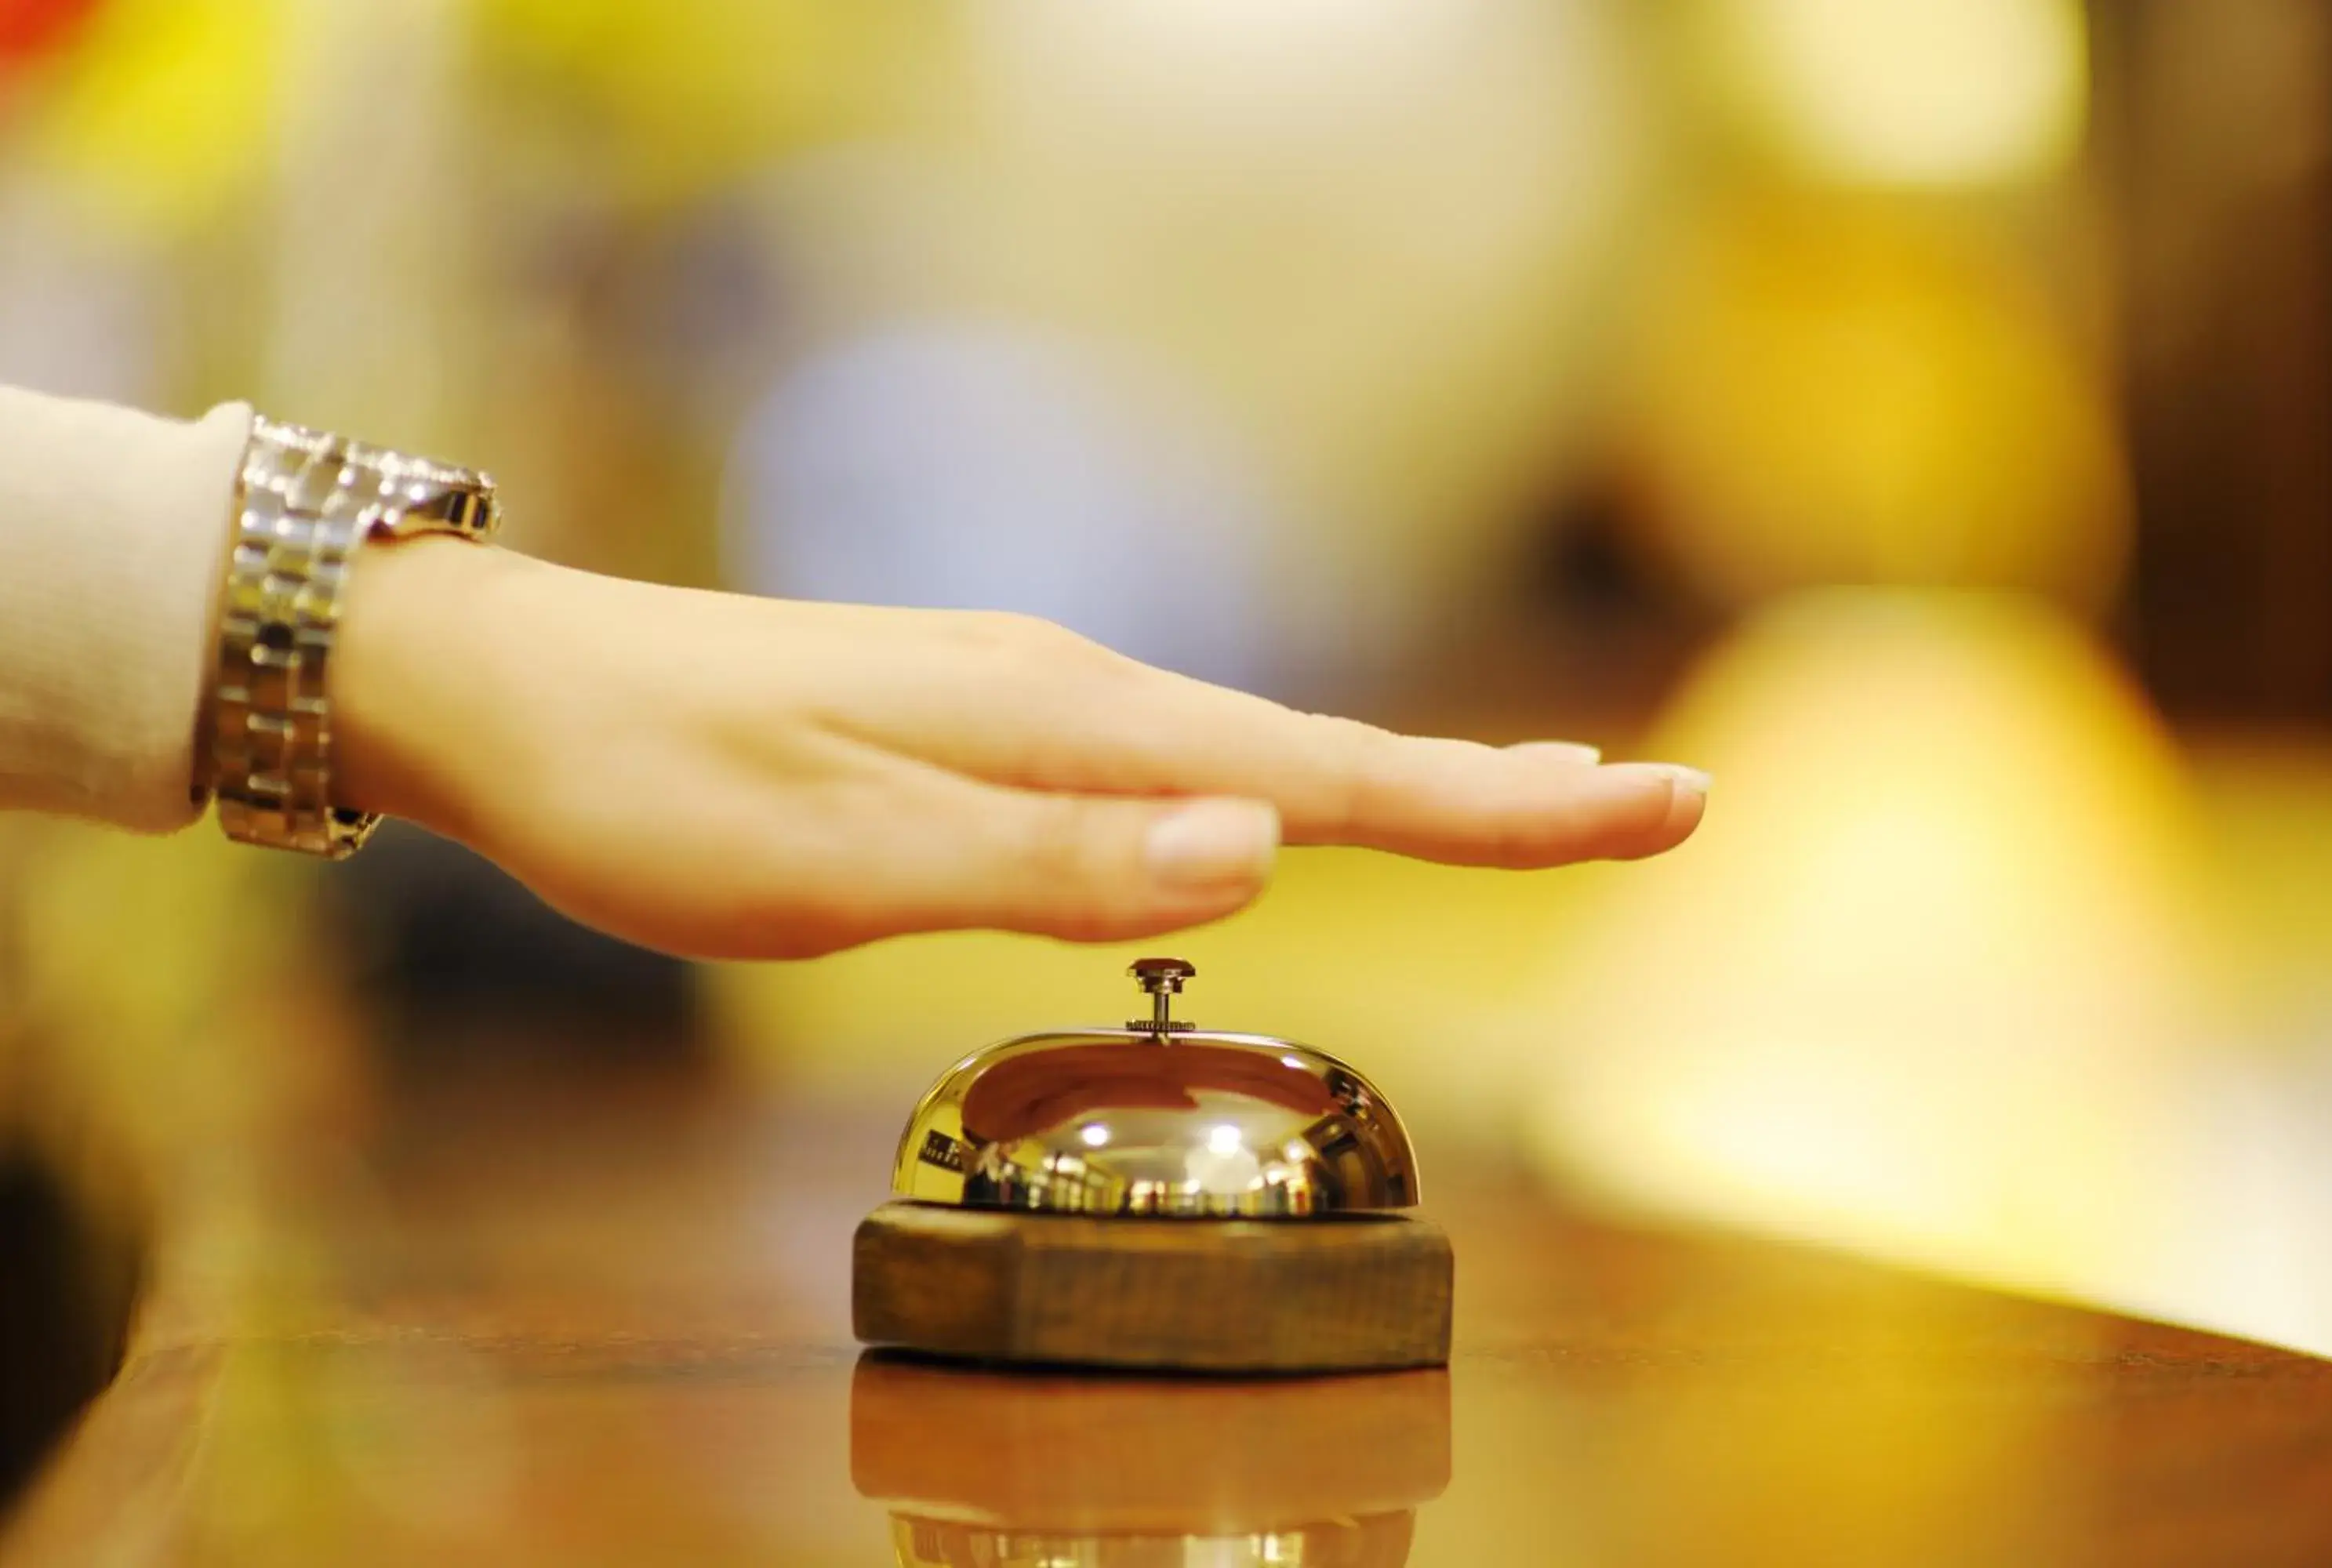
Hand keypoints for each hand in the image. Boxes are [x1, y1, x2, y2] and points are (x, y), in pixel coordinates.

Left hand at [333, 539, 1707, 959]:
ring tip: (1531, 804)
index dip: (1502, 807)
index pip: (1334, 776)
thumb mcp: (839, 860)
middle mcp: (1078, 694)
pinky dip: (1287, 785)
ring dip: (1410, 786)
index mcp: (1069, 727)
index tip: (1658, 808)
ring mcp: (1037, 701)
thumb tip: (1261, 851)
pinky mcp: (990, 724)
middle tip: (1658, 806)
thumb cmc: (664, 790)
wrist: (522, 692)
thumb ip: (1052, 867)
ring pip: (1264, 753)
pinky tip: (1298, 806)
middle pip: (1331, 750)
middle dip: (1500, 789)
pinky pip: (1182, 761)